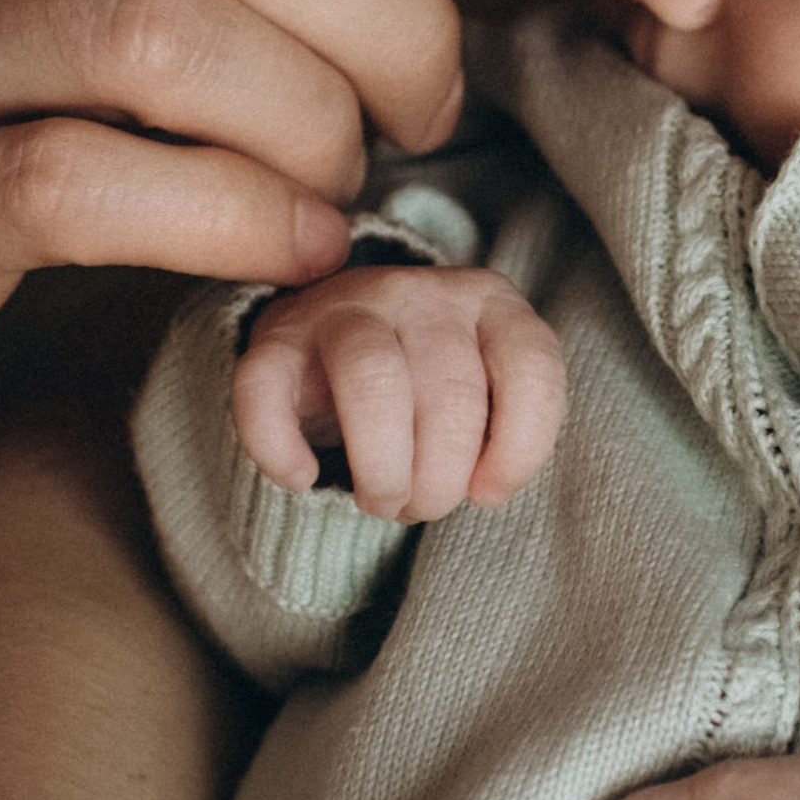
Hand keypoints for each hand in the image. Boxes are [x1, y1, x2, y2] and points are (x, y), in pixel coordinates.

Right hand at [236, 262, 565, 520]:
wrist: (330, 343)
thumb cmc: (425, 386)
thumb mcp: (486, 392)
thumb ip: (504, 429)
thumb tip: (484, 489)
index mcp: (489, 301)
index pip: (530, 366)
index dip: (518, 448)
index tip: (487, 493)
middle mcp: (421, 292)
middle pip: (451, 395)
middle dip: (440, 481)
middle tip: (419, 506)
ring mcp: (344, 307)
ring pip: (374, 385)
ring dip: (382, 471)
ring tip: (380, 502)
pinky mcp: (275, 338)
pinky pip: (269, 391)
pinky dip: (283, 450)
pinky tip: (300, 478)